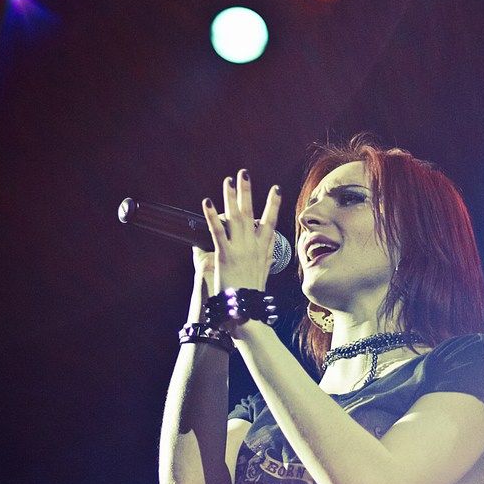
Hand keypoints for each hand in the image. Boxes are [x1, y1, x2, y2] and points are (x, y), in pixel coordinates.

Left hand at [202, 170, 281, 295]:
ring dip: (231, 197)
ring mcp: (240, 249)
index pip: (271, 222)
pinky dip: (212, 215)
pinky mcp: (225, 254)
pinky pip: (217, 231)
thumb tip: (270, 251)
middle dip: (247, 191)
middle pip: (251, 213)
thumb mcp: (264, 274)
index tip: (276, 190)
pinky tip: (207, 202)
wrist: (246, 310)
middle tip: (244, 173)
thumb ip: (266, 259)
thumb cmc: (253, 296)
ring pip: (236, 217)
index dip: (274, 205)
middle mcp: (253, 246)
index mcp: (264, 250)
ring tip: (228, 180)